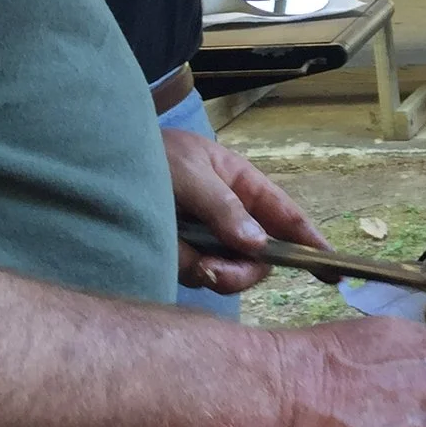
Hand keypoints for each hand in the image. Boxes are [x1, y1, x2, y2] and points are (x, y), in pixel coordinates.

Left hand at [163, 128, 326, 292]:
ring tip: (185, 257)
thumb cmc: (149, 153)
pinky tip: (168, 250)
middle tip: (216, 271)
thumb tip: (258, 243)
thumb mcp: (188, 172)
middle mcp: (231, 215)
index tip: (332, 271)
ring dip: (211, 271)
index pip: (286, 217)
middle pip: (259, 256)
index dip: (311, 243)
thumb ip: (223, 207)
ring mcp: (206, 236)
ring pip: (228, 270)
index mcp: (243, 185)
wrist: (94, 160)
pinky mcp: (180, 253)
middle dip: (243, 269)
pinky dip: (185, 268)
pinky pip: (196, 273)